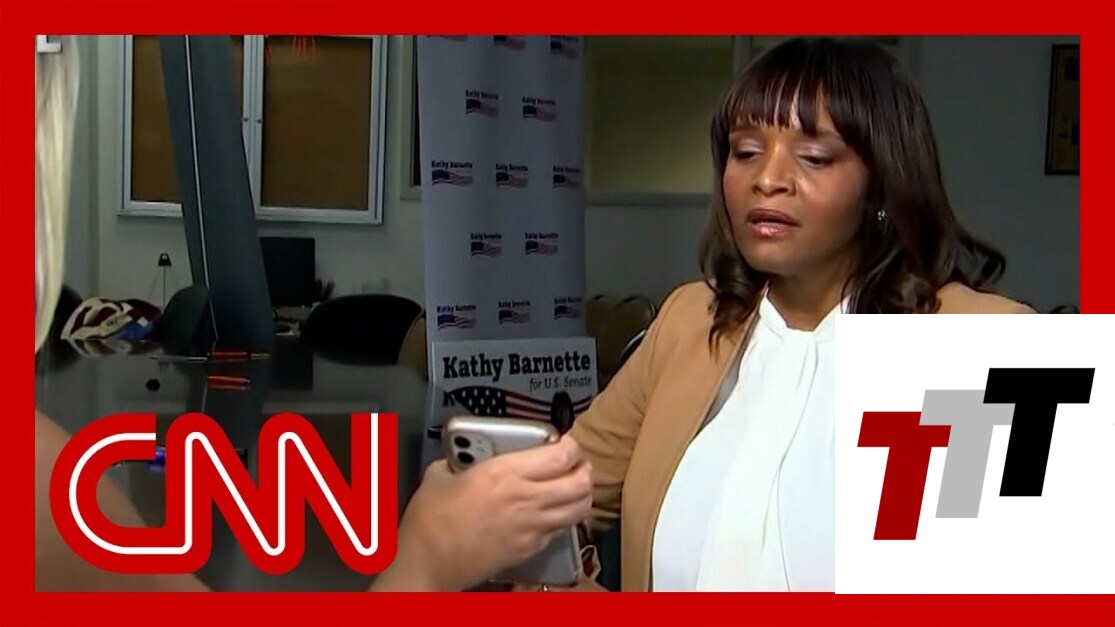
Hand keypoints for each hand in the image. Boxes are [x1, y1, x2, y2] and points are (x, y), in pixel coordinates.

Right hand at [375, 435, 592, 591]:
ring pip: (580, 509)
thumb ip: (461, 459)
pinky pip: (560, 529)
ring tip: (570, 487)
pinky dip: (563, 518)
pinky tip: (549, 512)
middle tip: (574, 463)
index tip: (564, 441)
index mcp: (504, 473)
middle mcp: (526, 498)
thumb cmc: (429, 519)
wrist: (428, 564)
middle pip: (582, 482)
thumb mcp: (440, 474)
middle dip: (585, 469)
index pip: (561, 455)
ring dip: (581, 495)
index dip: (572, 445)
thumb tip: (470, 454)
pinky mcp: (530, 549)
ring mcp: (532, 527)